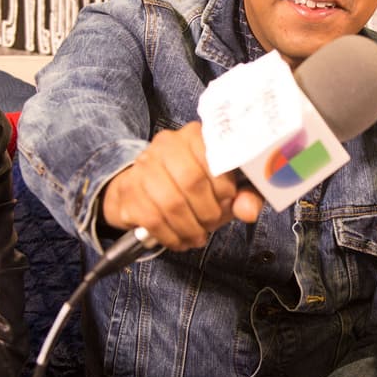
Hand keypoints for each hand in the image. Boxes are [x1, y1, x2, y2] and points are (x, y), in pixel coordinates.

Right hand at [102, 122, 263, 250]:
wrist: (142, 188)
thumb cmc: (191, 187)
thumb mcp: (226, 187)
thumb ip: (244, 195)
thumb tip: (248, 211)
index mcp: (196, 136)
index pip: (214, 159)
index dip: (224, 188)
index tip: (228, 203)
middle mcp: (167, 144)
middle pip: (192, 181)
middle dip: (207, 212)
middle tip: (212, 224)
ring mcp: (144, 165)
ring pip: (171, 203)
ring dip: (189, 228)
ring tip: (197, 236)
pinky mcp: (129, 189)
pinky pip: (153, 219)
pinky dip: (171, 236)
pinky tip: (179, 240)